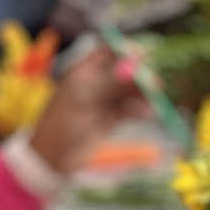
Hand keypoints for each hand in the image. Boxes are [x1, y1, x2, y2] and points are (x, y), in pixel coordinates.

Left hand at [27, 44, 148, 174]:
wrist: (53, 158)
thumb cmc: (63, 125)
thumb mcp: (86, 100)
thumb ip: (111, 82)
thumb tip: (134, 64)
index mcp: (83, 72)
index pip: (108, 52)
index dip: (127, 52)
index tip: (145, 55)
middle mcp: (95, 83)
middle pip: (123, 72)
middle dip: (139, 77)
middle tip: (155, 84)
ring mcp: (103, 101)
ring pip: (128, 93)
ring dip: (142, 96)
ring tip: (154, 104)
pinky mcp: (109, 119)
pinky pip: (128, 110)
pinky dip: (139, 111)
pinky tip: (150, 113)